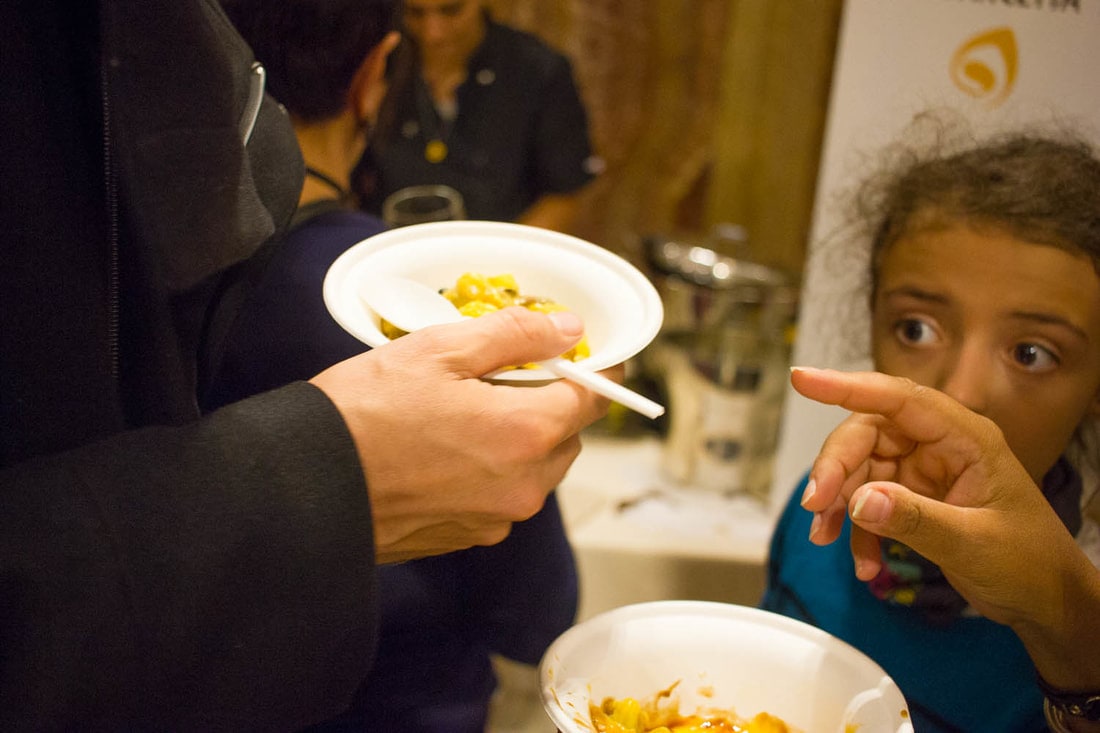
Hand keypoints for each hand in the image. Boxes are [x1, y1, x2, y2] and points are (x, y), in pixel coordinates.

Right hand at [311, 307, 613, 562]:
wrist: (305, 485)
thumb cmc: (364, 412)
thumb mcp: (439, 350)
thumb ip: (515, 335)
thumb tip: (567, 329)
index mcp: (524, 434)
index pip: (592, 399)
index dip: (595, 371)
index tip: (587, 354)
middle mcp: (522, 487)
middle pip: (565, 437)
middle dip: (549, 403)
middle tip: (506, 374)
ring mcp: (495, 520)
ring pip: (535, 470)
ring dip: (519, 439)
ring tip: (466, 412)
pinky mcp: (466, 538)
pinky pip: (501, 496)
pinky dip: (490, 471)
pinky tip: (446, 450)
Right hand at [790, 367, 1099, 689]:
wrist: (1045, 602)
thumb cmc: (1028, 564)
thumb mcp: (973, 542)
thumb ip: (916, 520)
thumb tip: (859, 501)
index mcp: (965, 437)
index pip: (899, 399)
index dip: (846, 386)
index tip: (802, 379)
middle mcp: (939, 446)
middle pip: (867, 436)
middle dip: (835, 468)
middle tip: (815, 506)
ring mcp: (923, 472)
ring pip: (859, 471)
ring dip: (838, 505)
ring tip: (826, 539)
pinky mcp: (912, 499)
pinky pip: (868, 504)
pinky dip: (857, 532)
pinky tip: (865, 564)